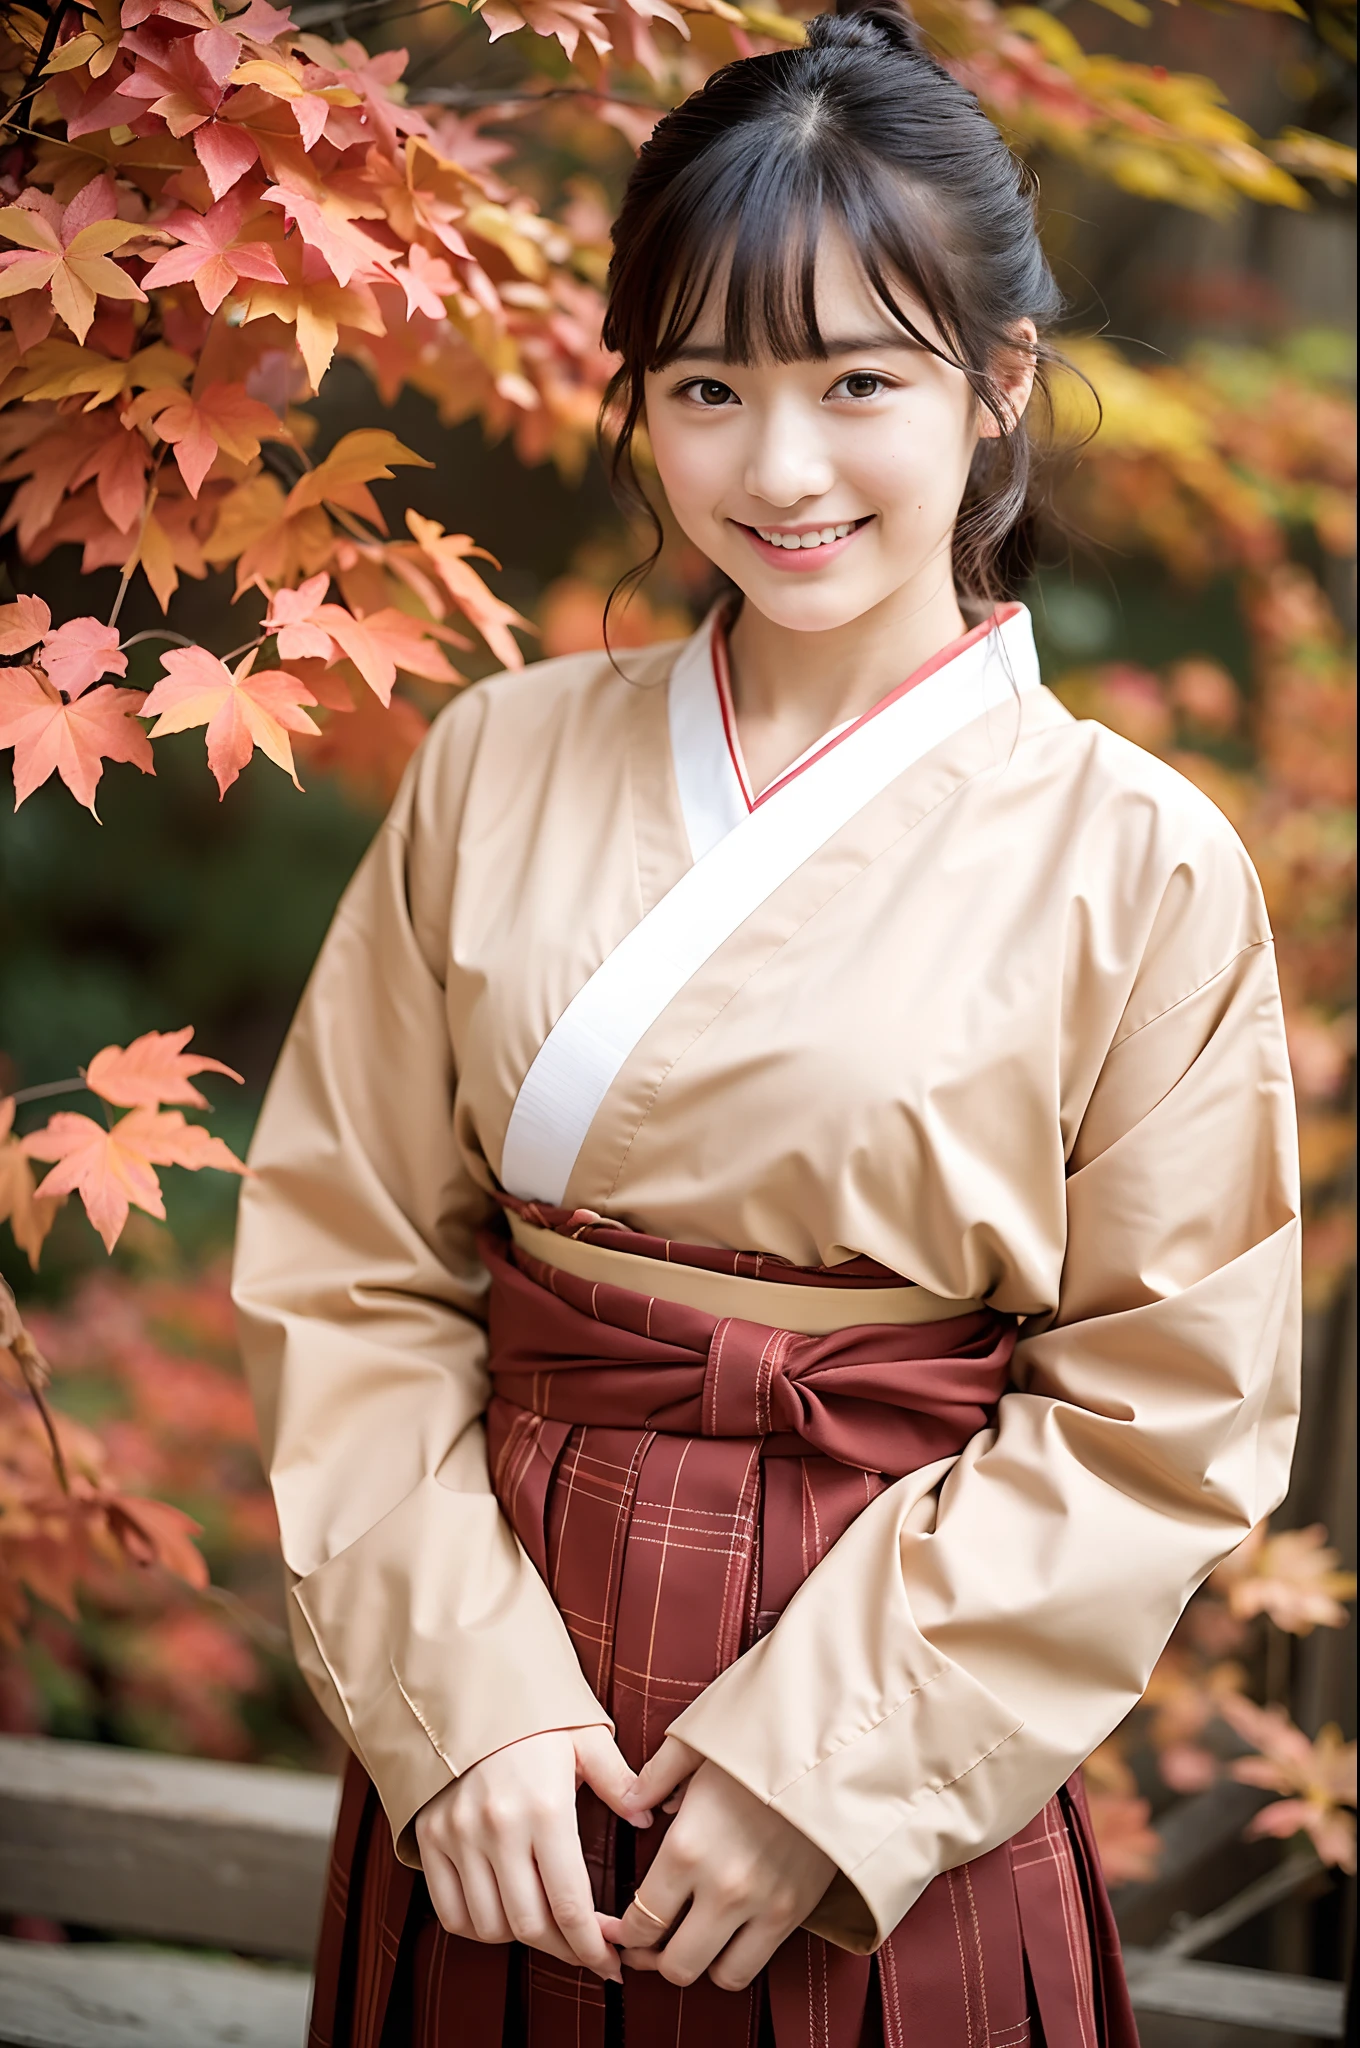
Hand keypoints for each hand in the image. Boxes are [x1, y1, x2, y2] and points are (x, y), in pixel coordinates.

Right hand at [415, 1725, 641, 1981]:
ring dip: (523, 1939)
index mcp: (544, 1806)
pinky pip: (450, 1911)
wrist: (464, 1687)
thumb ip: (619, 1779)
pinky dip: (478, 1926)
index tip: (614, 1962)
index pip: (570, 1904)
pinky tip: (505, 1915)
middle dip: (565, 1949)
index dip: (594, 1946)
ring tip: (550, 1930)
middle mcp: (497, 1827)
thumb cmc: (534, 1714)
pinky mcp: (430, 1838)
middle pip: (531, 1925)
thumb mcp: (585, 1735)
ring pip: (490, 1925)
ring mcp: (457, 1836)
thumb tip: (647, 1818)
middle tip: (589, 1951)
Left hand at [599, 1737, 835, 1992]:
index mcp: (686, 1848)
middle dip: (655, 1957)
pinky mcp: (794, 1914)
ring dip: (699, 1962)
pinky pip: (754, 1966)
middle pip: (674, 1964)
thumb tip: (631, 1801)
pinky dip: (735, 1959)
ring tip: (692, 1938)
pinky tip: (728, 1933)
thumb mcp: (698, 1746)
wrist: (830, 1752)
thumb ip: (656, 1776)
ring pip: (716, 1976)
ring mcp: (761, 1907)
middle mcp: (720, 1889)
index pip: (641, 1921)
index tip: (621, 1928)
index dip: (625, 1934)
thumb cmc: (759, 1744)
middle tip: (651, 1942)